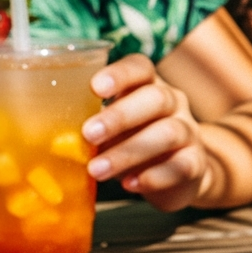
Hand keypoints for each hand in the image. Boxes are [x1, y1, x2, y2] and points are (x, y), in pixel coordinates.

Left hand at [85, 54, 207, 211]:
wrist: (181, 171)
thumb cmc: (134, 141)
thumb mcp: (113, 130)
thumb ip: (91, 129)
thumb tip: (56, 143)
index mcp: (148, 85)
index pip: (140, 68)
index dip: (119, 74)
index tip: (95, 87)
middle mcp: (173, 102)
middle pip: (156, 98)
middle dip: (120, 116)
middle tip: (88, 134)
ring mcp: (189, 131)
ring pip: (168, 133)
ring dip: (129, 152)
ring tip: (97, 170)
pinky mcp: (195, 162)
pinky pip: (181, 166)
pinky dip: (154, 176)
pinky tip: (131, 184)